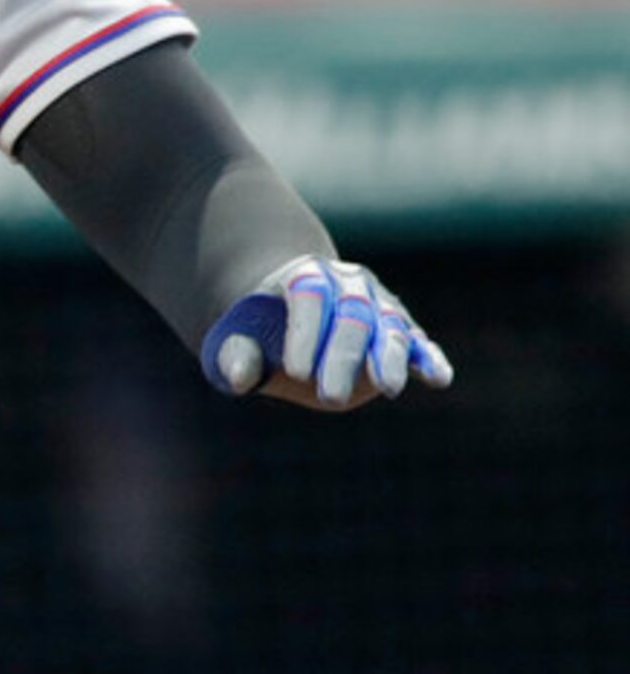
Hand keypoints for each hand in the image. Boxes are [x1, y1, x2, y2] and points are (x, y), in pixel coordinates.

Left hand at [199, 256, 454, 409]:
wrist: (293, 318)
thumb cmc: (261, 332)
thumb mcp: (237, 340)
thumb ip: (236, 355)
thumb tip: (239, 378)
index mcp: (305, 275)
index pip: (307, 297)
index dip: (303, 333)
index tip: (295, 371)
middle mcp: (348, 283)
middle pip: (351, 314)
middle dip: (342, 356)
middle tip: (329, 398)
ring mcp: (379, 303)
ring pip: (389, 325)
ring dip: (390, 357)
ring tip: (388, 388)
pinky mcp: (401, 330)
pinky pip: (418, 343)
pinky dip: (429, 359)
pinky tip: (438, 379)